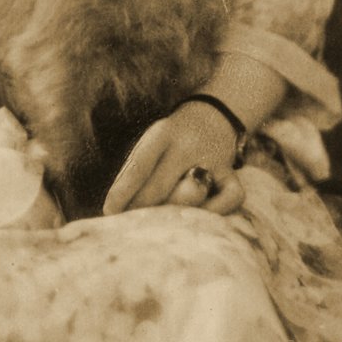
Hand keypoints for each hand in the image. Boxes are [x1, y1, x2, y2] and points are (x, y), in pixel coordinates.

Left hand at [102, 103, 244, 216]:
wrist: (213, 115)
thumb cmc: (172, 141)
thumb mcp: (152, 143)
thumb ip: (135, 172)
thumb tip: (112, 211)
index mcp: (162, 134)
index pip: (140, 164)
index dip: (124, 190)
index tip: (109, 211)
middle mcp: (188, 145)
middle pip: (161, 186)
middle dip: (143, 209)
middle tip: (131, 226)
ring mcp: (213, 159)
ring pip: (192, 196)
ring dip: (174, 212)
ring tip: (162, 222)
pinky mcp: (232, 175)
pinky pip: (228, 201)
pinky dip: (214, 213)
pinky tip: (199, 216)